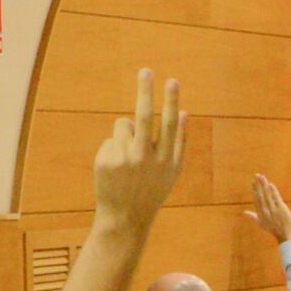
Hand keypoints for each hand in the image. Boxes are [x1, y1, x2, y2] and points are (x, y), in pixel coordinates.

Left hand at [88, 72, 187, 233]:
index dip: (170, 101)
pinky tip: (115, 167)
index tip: (172, 81)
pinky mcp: (106, 161)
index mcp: (167, 159)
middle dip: (145, 91)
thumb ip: (179, 142)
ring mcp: (124, 159)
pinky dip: (113, 148)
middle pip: (145, 116)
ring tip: (127, 154)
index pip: (169, 123)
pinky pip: (110, 139)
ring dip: (125, 132)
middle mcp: (146, 158)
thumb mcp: (172, 171)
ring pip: (123, 125)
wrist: (125, 218)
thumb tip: (184, 113)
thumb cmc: (152, 190)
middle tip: (145, 71)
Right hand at [244, 171, 290, 242]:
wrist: (285, 236)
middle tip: (256, 175)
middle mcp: (265, 210)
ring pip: (267, 195)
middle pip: (261, 195)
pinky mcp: (281, 209)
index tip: (253, 182)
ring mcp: (273, 209)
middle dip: (258, 184)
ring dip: (264, 185)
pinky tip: (270, 185)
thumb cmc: (273, 229)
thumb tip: (243, 212)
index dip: (254, 190)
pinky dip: (273, 192)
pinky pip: (276, 199)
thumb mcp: (260, 223)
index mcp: (260, 213)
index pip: (256, 199)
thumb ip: (252, 216)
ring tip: (262, 177)